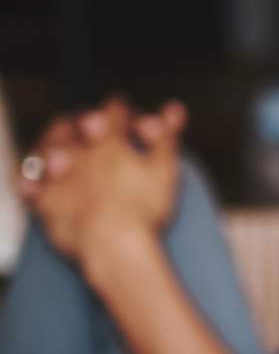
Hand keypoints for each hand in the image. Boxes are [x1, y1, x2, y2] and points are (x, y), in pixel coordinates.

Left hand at [18, 97, 186, 197]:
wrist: (114, 245)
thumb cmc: (144, 208)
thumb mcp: (165, 169)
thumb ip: (167, 136)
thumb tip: (173, 108)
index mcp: (111, 140)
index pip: (115, 111)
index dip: (123, 111)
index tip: (127, 115)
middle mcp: (80, 151)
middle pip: (75, 123)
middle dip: (83, 121)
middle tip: (92, 127)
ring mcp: (59, 175)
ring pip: (48, 146)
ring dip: (55, 142)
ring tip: (65, 149)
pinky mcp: (45, 200)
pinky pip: (31, 184)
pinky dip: (34, 179)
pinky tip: (42, 181)